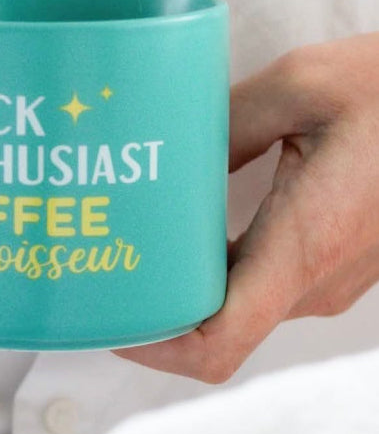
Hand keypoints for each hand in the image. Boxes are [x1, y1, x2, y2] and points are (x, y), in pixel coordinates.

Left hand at [115, 33, 378, 381]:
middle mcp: (317, 279)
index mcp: (306, 244)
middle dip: (155, 309)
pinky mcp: (331, 264)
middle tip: (103, 266)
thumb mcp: (302, 85)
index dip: (156, 348)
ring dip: (184, 288)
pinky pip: (261, 285)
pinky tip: (187, 234)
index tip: (113, 321)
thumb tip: (170, 152)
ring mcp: (327, 279)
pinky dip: (216, 272)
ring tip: (134, 246)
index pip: (221, 340)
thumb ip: (227, 122)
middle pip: (216, 328)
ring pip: (237, 307)